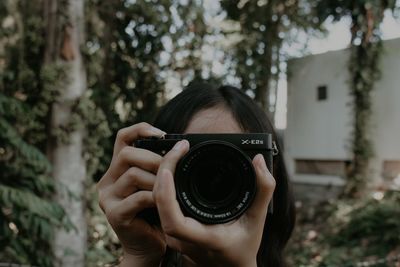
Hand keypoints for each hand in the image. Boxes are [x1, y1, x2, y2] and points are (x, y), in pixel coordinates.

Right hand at [97, 123, 166, 266]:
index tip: (163, 134)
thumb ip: (157, 166)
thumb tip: (179, 145)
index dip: (141, 129)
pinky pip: (138, 197)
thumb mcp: (155, 184)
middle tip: (172, 168)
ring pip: (133, 174)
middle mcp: (108, 180)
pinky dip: (156, 197)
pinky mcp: (114, 214)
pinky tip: (164, 202)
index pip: (123, 137)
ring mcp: (108, 198)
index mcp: (117, 169)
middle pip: (127, 154)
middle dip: (154, 158)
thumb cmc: (155, 213)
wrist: (148, 246)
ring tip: (170, 189)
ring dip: (157, 180)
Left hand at [153, 140, 275, 266]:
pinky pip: (161, 205)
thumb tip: (258, 162)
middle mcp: (184, 239)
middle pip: (159, 205)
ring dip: (162, 176)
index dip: (166, 196)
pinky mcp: (172, 230)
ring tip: (176, 153)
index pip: (174, 221)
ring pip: (157, 203)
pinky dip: (165, 184)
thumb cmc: (244, 246)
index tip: (168, 171)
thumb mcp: (258, 219)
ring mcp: (175, 236)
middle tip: (179, 148)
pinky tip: (173, 168)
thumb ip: (263, 190)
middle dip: (164, 172)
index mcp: (204, 238)